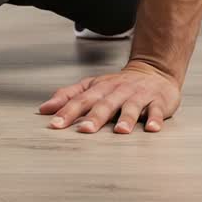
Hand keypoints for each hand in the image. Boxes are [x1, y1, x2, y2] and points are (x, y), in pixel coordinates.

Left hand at [37, 60, 180, 132]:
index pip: (81, 100)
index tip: (55, 124)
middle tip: (84, 130)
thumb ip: (68, 96)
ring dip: (126, 118)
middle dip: (94, 117)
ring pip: (131, 107)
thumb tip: (43, 109)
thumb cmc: (118, 84)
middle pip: (104, 104)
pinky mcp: (158, 101)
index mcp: (100, 88)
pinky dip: (156, 119)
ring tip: (120, 130)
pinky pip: (157, 111)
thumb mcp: (91, 85)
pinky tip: (153, 128)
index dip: (67, 111)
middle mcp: (118, 91)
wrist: (153, 70)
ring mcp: (138, 96)